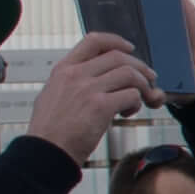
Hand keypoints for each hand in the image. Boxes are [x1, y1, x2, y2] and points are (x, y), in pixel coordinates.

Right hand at [27, 37, 149, 160]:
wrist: (45, 152)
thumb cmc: (50, 132)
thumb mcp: (52, 95)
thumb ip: (73, 84)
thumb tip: (102, 81)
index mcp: (63, 69)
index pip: (93, 40)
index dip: (116, 41)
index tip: (129, 48)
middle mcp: (76, 74)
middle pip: (118, 57)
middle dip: (140, 67)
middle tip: (149, 79)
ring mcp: (88, 89)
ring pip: (129, 74)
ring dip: (142, 86)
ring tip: (140, 100)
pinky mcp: (100, 107)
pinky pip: (132, 95)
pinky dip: (136, 103)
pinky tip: (128, 113)